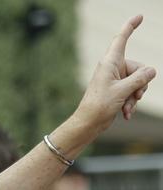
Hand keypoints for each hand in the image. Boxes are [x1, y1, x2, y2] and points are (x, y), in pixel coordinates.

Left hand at [74, 15, 155, 131]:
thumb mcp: (122, 91)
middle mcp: (112, 69)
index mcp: (110, 63)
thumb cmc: (99, 106)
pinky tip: (125, 114)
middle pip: (139, 68)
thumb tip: (152, 70)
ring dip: (135, 96)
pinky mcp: (115, 90)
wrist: (88, 123)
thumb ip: (139, 79)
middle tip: (133, 97)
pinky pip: (131, 92)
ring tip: (125, 107)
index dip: (130, 27)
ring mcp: (114, 80)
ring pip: (137, 82)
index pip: (121, 40)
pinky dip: (130, 103)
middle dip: (140, 84)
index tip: (139, 16)